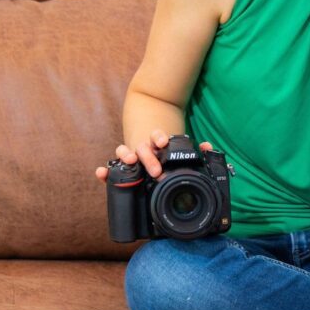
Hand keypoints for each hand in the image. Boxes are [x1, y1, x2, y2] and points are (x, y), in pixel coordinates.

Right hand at [95, 130, 214, 182]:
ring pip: (124, 152)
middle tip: (156, 170)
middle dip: (148, 157)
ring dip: (125, 155)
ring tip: (130, 162)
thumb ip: (195, 151)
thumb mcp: (180, 152)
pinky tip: (102, 172)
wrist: (151, 150)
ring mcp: (131, 157)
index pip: (157, 136)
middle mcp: (143, 148)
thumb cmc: (167, 155)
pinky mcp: (121, 168)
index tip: (163, 143)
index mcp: (158, 144)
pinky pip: (111, 168)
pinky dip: (105, 170)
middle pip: (142, 148)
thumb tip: (207, 147)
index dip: (159, 137)